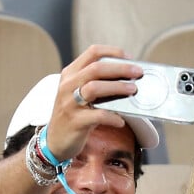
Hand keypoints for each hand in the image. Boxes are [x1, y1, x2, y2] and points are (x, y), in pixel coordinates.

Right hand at [46, 45, 142, 161]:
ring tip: (133, 90)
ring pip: (94, 88)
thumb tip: (127, 78)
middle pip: (96, 68)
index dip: (113, 52)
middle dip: (120, 68)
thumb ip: (95, 83)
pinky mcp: (75, 121)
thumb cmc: (73, 115)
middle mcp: (68, 85)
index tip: (129, 57)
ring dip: (117, 87)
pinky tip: (121, 121)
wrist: (55, 140)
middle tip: (137, 72)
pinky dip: (112, 117)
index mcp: (70, 74)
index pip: (92, 52)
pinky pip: (98, 116)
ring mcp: (70, 103)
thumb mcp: (78, 93)